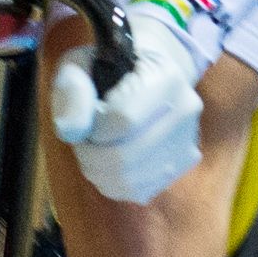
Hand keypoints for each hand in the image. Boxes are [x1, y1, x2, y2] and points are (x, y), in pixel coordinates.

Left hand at [49, 6, 207, 206]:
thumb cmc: (108, 67)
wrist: (147, 74)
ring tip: (95, 148)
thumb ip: (71, 90)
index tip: (86, 118)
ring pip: (130, 181)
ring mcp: (188, 140)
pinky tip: (110, 160)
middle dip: (90, 154)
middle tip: (83, 139)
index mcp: (167, 77)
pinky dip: (113, 183)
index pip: (123, 120)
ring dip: (98, 171)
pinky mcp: (182, 165)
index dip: (92, 127)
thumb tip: (70, 131)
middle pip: (125, 157)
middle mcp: (186, 110)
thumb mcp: (79, 65)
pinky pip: (138, 191)